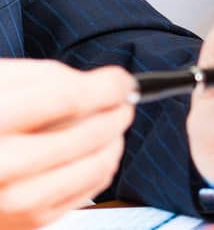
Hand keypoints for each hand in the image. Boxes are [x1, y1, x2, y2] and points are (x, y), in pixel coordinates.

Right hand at [0, 60, 133, 229]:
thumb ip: (45, 78)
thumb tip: (99, 84)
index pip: (68, 98)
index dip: (107, 86)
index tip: (121, 81)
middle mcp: (1, 166)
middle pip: (88, 134)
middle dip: (116, 113)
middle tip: (122, 102)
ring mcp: (14, 201)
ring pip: (96, 166)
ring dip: (114, 140)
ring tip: (111, 125)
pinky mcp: (27, 222)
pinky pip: (88, 191)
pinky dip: (102, 166)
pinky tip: (95, 151)